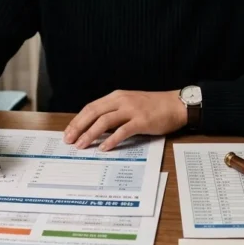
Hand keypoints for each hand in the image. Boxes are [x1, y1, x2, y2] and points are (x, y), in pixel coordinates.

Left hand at [63, 90, 185, 151]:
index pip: (91, 107)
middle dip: (78, 127)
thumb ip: (114, 113)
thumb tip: (96, 129)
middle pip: (93, 113)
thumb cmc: (153, 106)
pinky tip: (104, 148)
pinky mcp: (141, 121)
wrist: (176, 104)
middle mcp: (121, 101)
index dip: (77, 120)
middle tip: (69, 140)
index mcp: (116, 96)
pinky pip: (122, 131)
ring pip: (104, 121)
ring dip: (91, 134)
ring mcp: (132, 110)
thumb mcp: (130, 104)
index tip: (68, 132)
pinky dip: (111, 140)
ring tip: (82, 145)